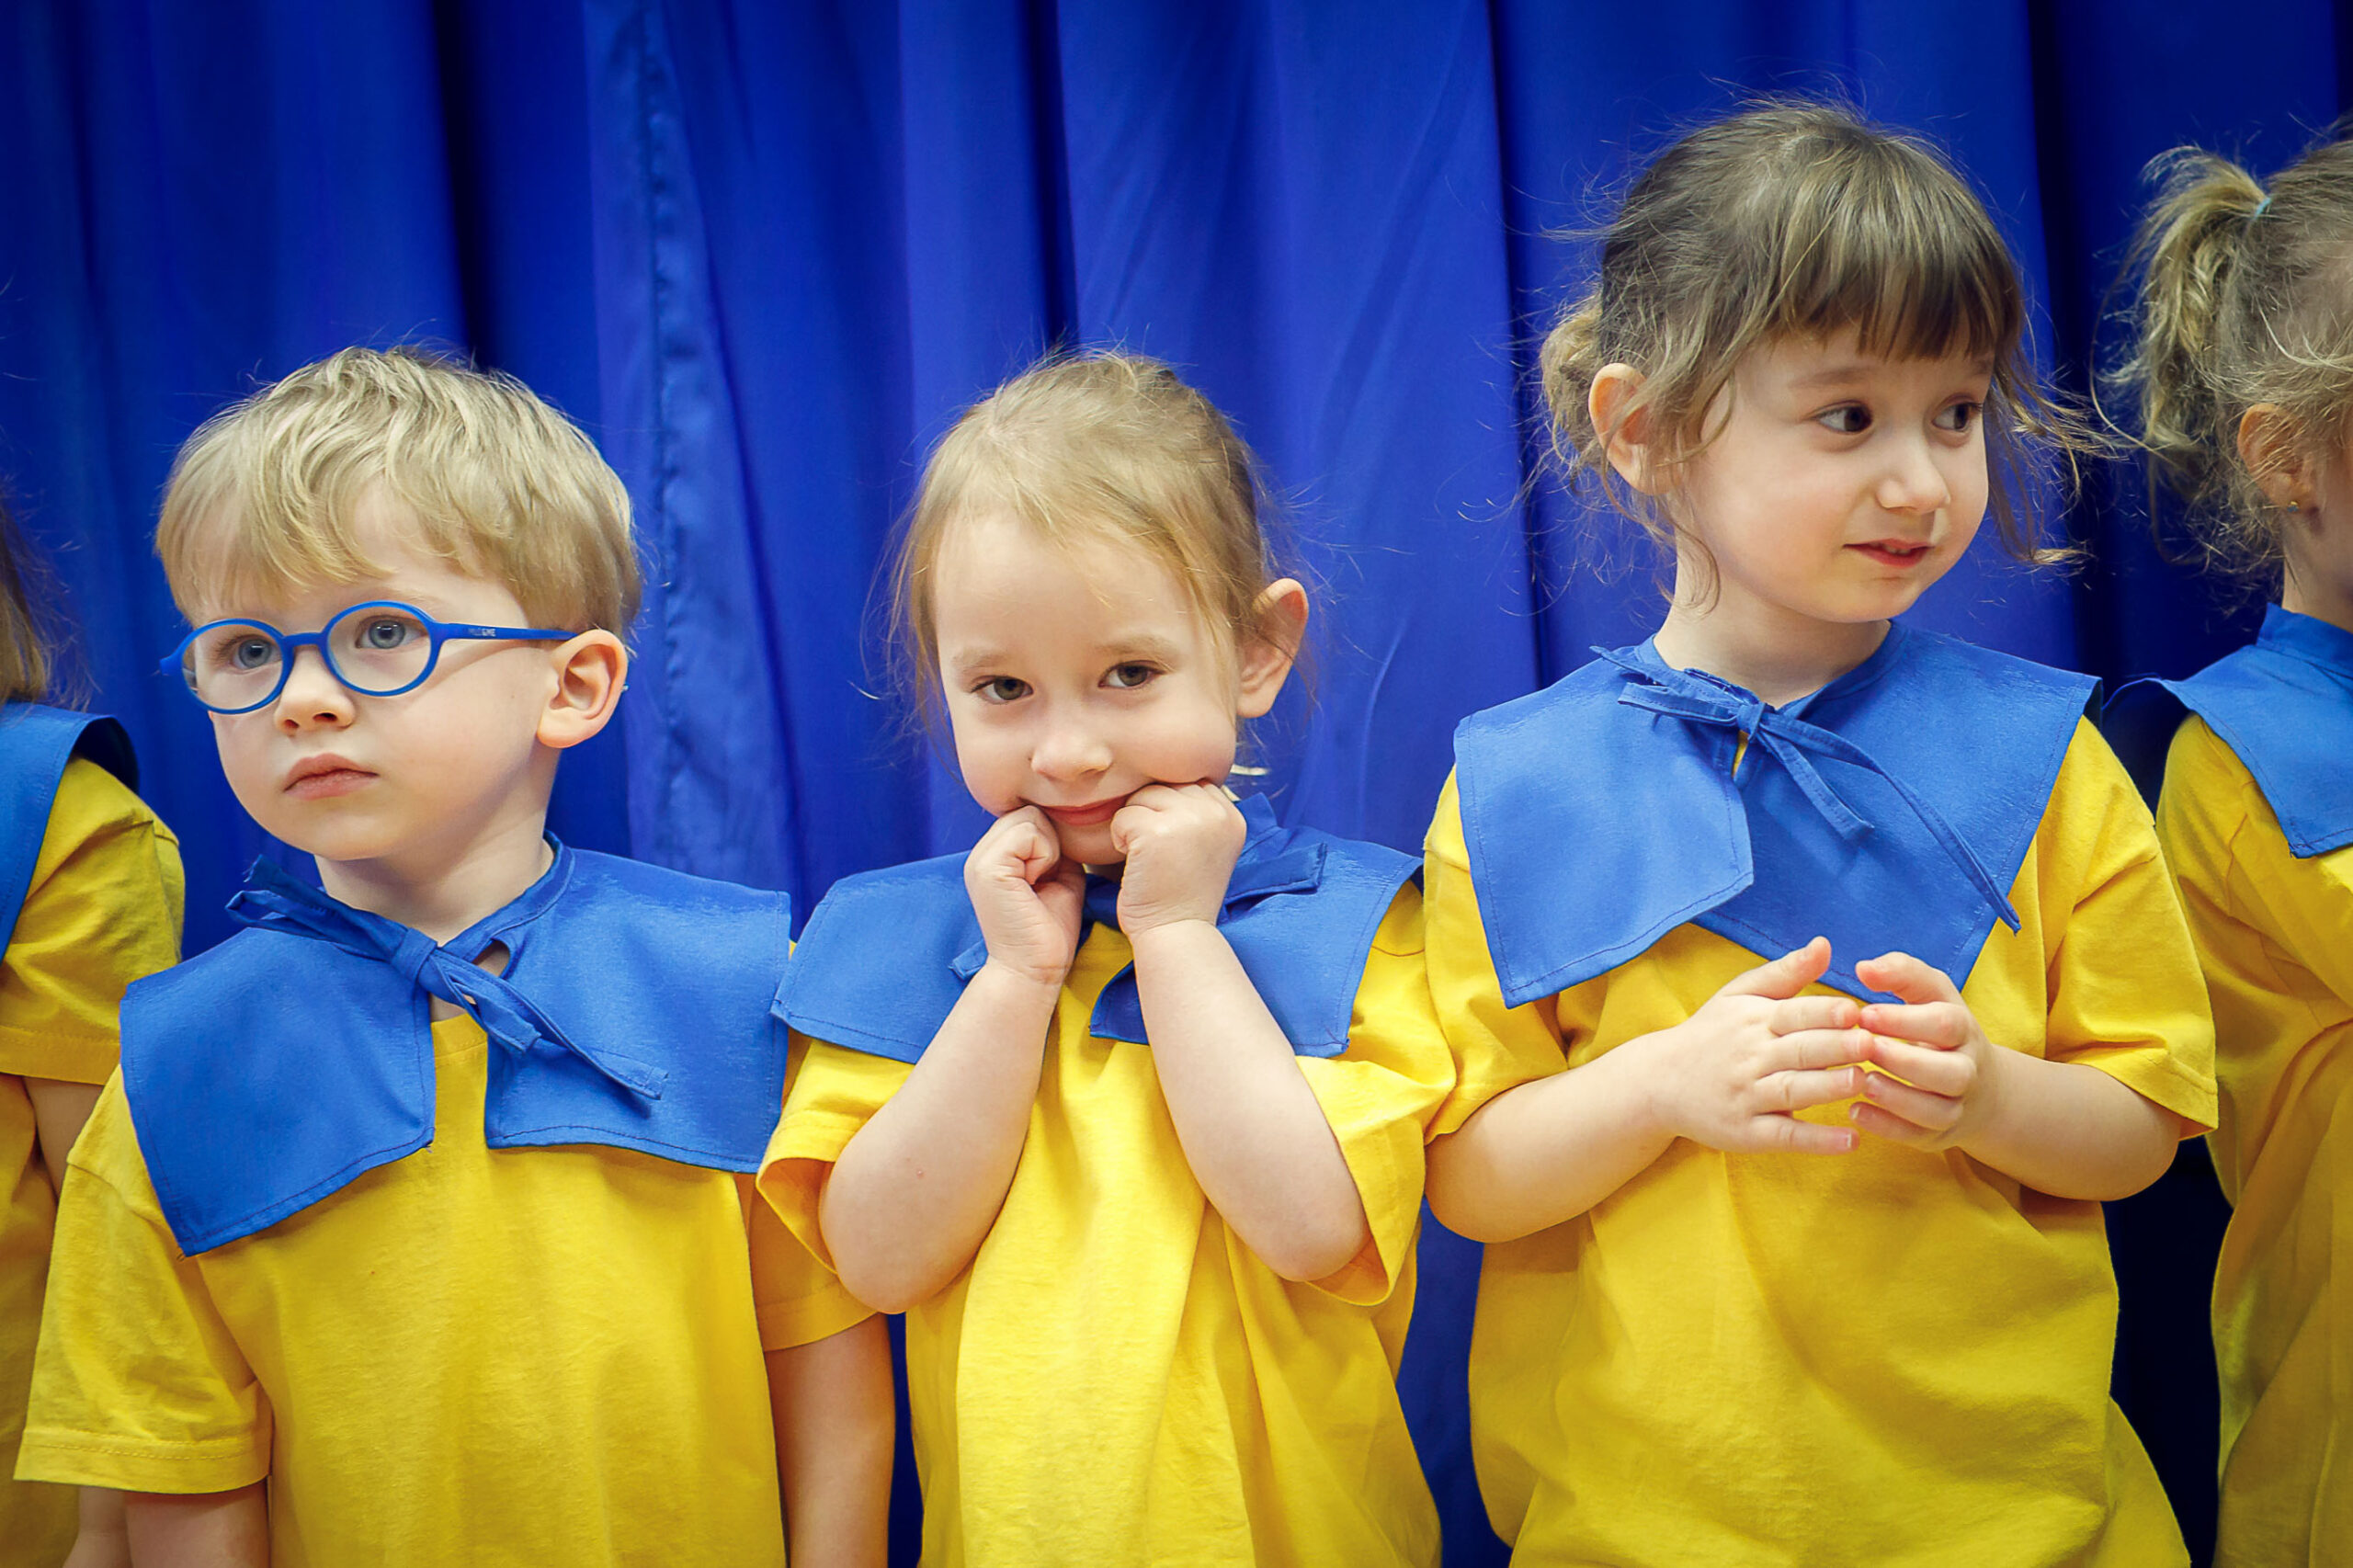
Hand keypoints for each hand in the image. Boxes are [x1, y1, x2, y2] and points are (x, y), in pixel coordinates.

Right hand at [963, 806, 1083, 986]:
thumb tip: (1066, 822)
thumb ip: (1056, 848)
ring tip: (1039, 883)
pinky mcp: (988, 867)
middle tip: (1045, 879)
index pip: (1027, 817)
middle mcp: (980, 854)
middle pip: (1028, 812)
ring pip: (1029, 817)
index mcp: (993, 857)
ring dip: (1048, 848)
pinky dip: (1044, 855)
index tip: (1050, 876)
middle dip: (1049, 841)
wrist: (1033, 970)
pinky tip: (1037, 884)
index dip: (1049, 840)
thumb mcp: (1058, 877)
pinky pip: (1028, 833)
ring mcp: (980, 859)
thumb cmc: (1048, 931)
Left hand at [1107, 782, 1245, 934]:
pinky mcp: (1158, 832)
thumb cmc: (1182, 894)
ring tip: (1148, 860)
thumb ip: (1197, 812)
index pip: (1188, 785)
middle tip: (1158, 856)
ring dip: (1134, 826)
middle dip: (1151, 816)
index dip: (1170, 812)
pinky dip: (1119, 840)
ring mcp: (1189, 820)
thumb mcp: (1207, 846)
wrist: (1176, 933)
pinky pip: (1122, 816)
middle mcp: (1217, 813)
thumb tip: (1163, 779)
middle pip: (1164, 786)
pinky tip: (1137, 866)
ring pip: (1142, 796)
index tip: (1174, 849)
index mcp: (1232, 815)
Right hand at [1627, 937, 1867, 1154]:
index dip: (1824, 1013)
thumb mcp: (1738, 996)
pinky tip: (1851, 1141)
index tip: (1856, 1010)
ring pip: (1792, 1091)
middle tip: (1871, 1044)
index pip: (1793, 1014)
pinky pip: (1784, 1136)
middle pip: (1798, 1051)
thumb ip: (1785, 973)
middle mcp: (1750, 1058)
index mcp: (1753, 1021)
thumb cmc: (1710, 1033)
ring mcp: (1747, 1097)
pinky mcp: (1746, 1133)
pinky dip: (1817, 1141)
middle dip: (1835, 1047)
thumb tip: (1825, 944)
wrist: (1658, 1082)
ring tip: (1862, 1082)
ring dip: (1828, 1087)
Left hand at [1849, 951, 2001, 1150]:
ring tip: (1860, 1080)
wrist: (1978, 1086)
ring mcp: (1956, 1107)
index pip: (1945, 1024)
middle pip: (1949, 1071)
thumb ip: (1901, 973)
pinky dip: (1886, 1126)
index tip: (1864, 1013)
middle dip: (1904, 1061)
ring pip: (1935, 1109)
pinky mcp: (1938, 1135)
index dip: (1905, 1020)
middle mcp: (1968, 1070)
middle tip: (1863, 1047)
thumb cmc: (1938, 1028)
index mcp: (1964, 1031)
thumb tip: (1864, 967)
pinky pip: (1916, 1136)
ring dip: (1896, 1097)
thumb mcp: (1929, 994)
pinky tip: (1854, 1110)